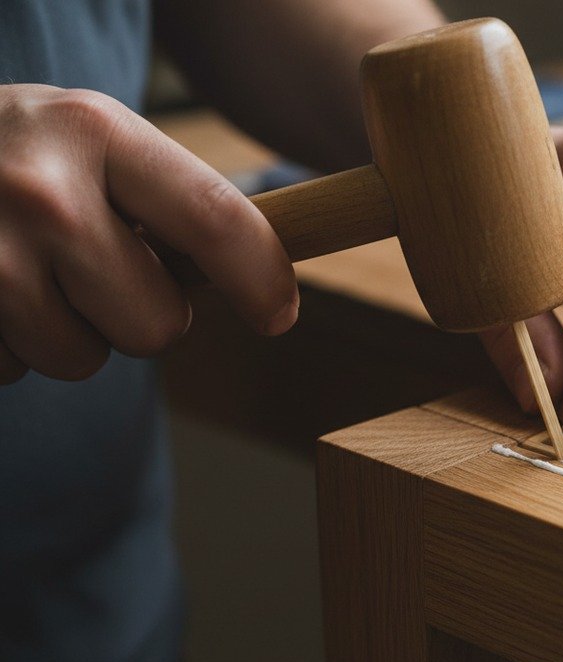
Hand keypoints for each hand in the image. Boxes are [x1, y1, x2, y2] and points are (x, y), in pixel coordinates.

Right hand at [0, 85, 297, 384]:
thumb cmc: (22, 155)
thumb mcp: (96, 143)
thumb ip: (171, 202)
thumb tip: (266, 281)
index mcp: (97, 133)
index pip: (217, 222)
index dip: (261, 280)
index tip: (278, 314)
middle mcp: (41, 191)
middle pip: (156, 325)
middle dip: (143, 316)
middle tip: (104, 274)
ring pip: (81, 359)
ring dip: (70, 333)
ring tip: (35, 274)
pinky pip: (15, 369)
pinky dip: (11, 342)